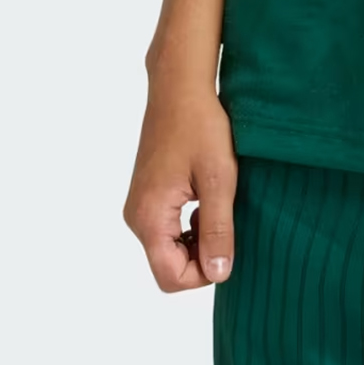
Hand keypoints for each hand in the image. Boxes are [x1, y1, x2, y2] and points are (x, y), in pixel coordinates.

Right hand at [123, 79, 237, 291]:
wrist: (180, 87)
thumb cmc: (200, 126)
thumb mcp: (218, 179)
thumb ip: (217, 230)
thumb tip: (218, 273)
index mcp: (149, 216)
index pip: (170, 277)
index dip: (203, 273)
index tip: (227, 243)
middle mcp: (136, 217)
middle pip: (169, 266)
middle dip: (202, 255)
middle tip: (227, 220)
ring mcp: (139, 206)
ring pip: (169, 248)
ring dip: (198, 238)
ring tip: (217, 203)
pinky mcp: (147, 196)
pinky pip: (168, 229)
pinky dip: (190, 225)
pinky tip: (207, 197)